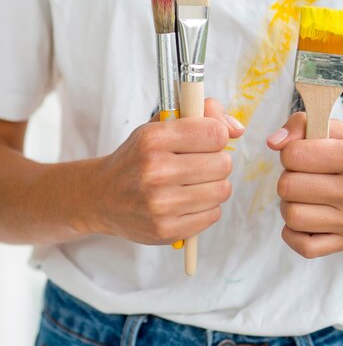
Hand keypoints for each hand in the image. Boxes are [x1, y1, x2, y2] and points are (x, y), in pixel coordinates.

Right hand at [89, 99, 243, 244]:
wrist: (102, 197)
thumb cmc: (139, 157)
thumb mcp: (161, 126)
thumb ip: (202, 115)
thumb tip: (238, 129)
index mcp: (153, 139)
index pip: (214, 133)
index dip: (218, 134)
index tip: (208, 139)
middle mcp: (155, 171)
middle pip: (223, 163)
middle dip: (217, 161)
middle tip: (200, 163)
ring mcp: (160, 204)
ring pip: (222, 190)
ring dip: (215, 185)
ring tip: (194, 183)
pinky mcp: (166, 230)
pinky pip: (213, 215)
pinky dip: (207, 207)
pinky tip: (188, 201)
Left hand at [267, 114, 342, 258]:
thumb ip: (305, 125)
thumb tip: (273, 141)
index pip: (293, 155)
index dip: (290, 151)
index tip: (302, 153)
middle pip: (287, 186)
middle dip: (288, 176)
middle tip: (304, 174)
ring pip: (291, 216)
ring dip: (289, 203)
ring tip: (305, 195)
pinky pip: (303, 246)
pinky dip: (294, 232)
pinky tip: (306, 216)